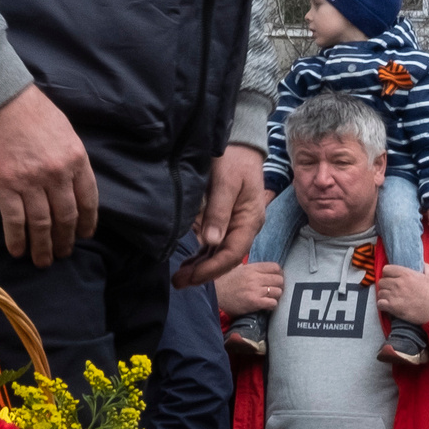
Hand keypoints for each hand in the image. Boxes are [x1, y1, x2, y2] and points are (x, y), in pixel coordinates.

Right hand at [0, 85, 98, 267]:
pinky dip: (17, 238)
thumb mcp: (67, 133)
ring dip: (43, 246)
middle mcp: (57, 174)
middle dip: (66, 239)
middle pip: (66, 216)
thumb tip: (75, 185)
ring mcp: (31, 182)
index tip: (85, 234)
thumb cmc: (34, 112)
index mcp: (77, 160)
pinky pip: (14, 219)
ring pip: (41, 224)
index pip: (88, 199)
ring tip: (44, 260)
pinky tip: (18, 251)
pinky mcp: (4, 185)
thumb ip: (73, 160)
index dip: (88, 221)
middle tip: (64, 253)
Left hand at [176, 146, 267, 286]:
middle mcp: (246, 226)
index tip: (191, 277)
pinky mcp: (227, 221)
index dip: (212, 268)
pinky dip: (203, 256)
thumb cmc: (234, 160)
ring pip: (220, 254)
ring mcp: (236, 225)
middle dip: (204, 273)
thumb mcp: (225, 182)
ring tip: (180, 278)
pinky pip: (216, 245)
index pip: (233, 253)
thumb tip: (210, 241)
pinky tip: (189, 263)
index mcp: (250, 220)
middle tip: (178, 282)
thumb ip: (218, 211)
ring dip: (201, 267)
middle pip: (227, 258)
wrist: (239, 146)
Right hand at [215, 260, 283, 317]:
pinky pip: (272, 303)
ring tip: (269, 297)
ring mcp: (255, 290)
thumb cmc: (224, 283)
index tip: (276, 278)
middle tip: (274, 289)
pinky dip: (272, 305)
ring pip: (278, 291)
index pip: (275, 267)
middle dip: (278, 285)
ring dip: (276, 296)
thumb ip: (252, 268)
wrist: (213, 297)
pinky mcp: (254, 302)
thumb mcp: (237, 269)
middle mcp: (255, 277)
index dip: (278, 273)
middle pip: (279, 279)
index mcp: (252, 268)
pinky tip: (266, 305)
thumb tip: (265, 269)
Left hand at [374, 261, 428, 326]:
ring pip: (380, 293)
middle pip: (381, 281)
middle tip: (392, 289)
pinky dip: (382, 305)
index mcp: (406, 274)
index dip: (388, 274)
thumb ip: (425, 267)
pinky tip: (389, 306)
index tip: (391, 278)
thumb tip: (421, 264)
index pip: (386, 269)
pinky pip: (379, 304)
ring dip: (384, 296)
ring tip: (391, 298)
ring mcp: (395, 295)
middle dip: (386, 285)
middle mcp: (398, 283)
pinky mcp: (393, 307)